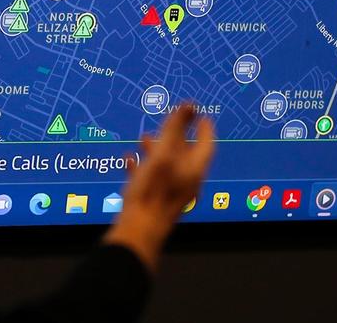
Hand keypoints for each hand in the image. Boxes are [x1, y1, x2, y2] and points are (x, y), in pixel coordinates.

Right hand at [103, 104, 215, 272]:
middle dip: (177, 136)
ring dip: (157, 149)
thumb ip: (174, 129)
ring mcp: (170, 193)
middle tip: (173, 122)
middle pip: (186, 154)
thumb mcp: (163, 154)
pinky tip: (130, 160)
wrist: (137, 231)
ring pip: (167, 166)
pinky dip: (143, 166)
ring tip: (145, 137)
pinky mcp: (153, 201)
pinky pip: (151, 179)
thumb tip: (189, 105)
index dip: (205, 128)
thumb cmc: (152, 193)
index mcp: (194, 170)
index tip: (202, 117)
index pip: (206, 144)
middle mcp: (186, 182)